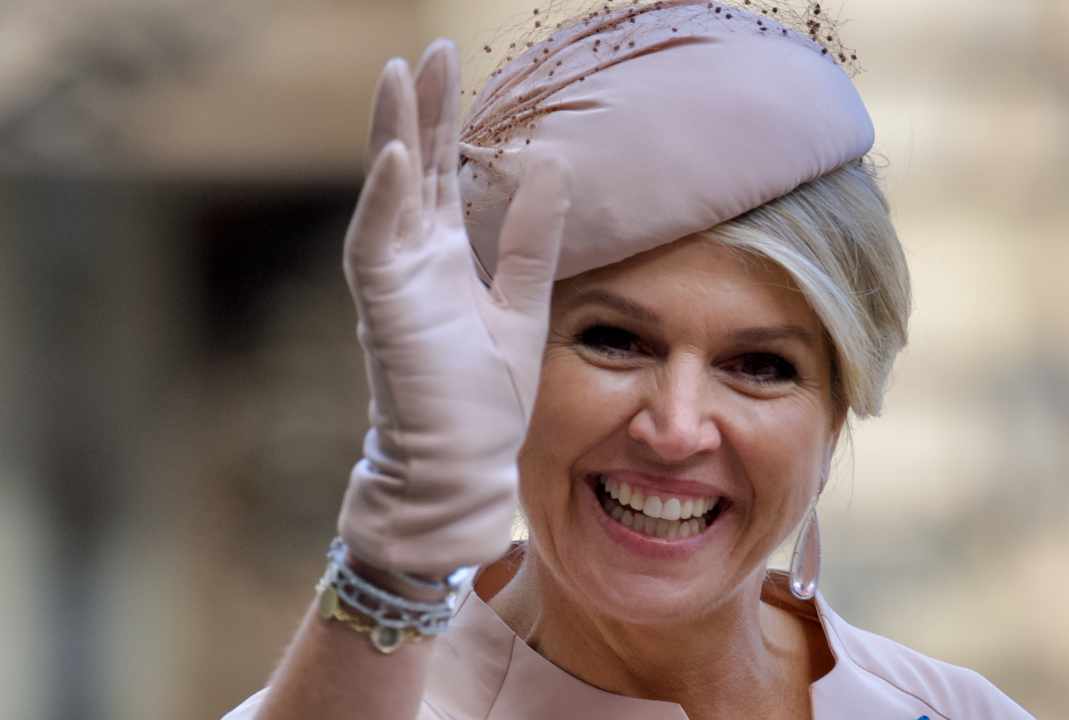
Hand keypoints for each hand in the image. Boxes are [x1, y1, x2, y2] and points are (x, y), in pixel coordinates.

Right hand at [336, 39, 568, 576]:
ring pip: (387, 194)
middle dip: (421, 109)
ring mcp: (394, 281)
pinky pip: (376, 245)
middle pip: (417, 169)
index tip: (451, 65)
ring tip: (397, 78)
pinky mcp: (384, 309)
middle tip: (427, 51)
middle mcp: (414, 259)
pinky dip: (384, 202)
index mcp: (446, 257)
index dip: (448, 121)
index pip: (446, 175)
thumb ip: (530, 242)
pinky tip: (398, 156)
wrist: (461, 465)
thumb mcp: (522, 304)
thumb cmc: (484, 398)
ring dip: (392, 136)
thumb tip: (550, 170)